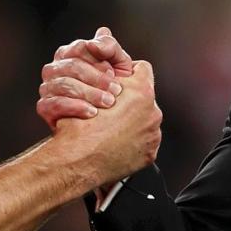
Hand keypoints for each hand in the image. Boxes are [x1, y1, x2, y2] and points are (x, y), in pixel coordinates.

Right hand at [37, 26, 134, 128]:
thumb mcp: (118, 65)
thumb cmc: (112, 87)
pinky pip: (54, 104)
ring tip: (108, 103)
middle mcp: (54, 68)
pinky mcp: (44, 107)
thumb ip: (111, 47)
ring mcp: (46, 87)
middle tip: (116, 91)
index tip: (114, 73)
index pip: (79, 48)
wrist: (105, 121)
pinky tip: (92, 113)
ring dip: (89, 93)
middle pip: (72, 66)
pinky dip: (75, 107)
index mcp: (69, 53)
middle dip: (97, 79)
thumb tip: (102, 31)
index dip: (98, 60)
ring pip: (64, 85)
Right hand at [52, 60, 161, 188]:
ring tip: (111, 129)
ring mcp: (153, 134)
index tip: (120, 81)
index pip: (142, 69)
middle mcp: (153, 112)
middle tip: (112, 108)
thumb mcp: (88, 90)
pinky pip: (144, 141)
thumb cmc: (79, 126)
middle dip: (130, 101)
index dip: (129, 73)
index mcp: (140, 91)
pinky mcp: (150, 153)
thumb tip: (110, 73)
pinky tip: (115, 143)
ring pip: (145, 120)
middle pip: (144, 98)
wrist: (77, 161)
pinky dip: (132, 141)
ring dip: (132, 122)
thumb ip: (107, 79)